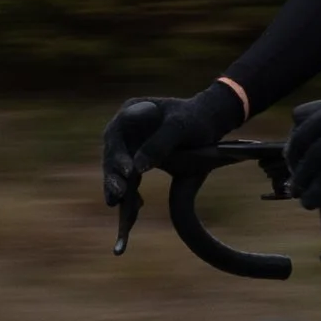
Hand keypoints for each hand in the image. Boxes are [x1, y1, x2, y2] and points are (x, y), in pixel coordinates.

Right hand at [100, 85, 245, 205]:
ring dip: (118, 188)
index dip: (117, 155)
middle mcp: (124, 129)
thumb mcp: (180, 127)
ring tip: (122, 209)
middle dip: (114, 176)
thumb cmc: (195, 119)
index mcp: (130, 111)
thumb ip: (159, 144)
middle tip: (118, 196)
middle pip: (112, 155)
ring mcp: (129, 145)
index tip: (128, 172)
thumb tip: (137, 168)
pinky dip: (130, 193)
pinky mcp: (135, 160)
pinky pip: (128, 178)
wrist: (208, 122)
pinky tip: (136, 207)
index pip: (115, 136)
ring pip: (117, 169)